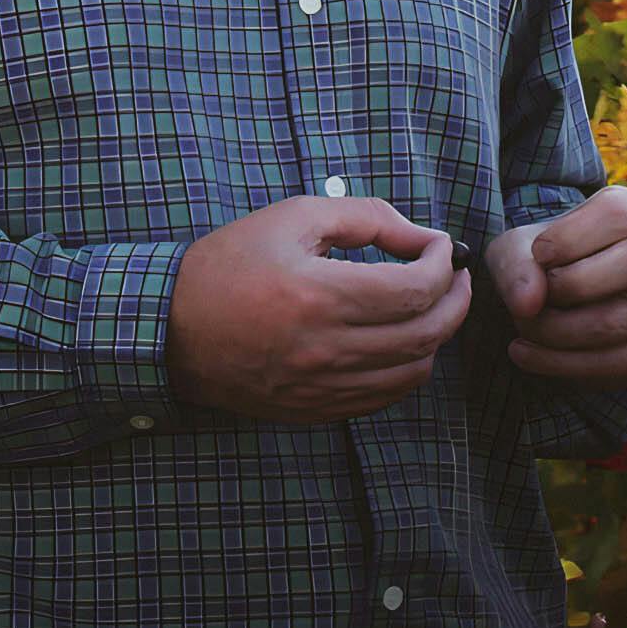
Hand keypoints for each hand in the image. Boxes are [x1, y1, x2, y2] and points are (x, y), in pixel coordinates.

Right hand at [167, 196, 472, 421]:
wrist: (170, 330)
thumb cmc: (230, 264)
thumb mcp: (293, 218)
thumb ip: (365, 217)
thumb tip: (419, 237)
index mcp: (319, 296)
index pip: (415, 289)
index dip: (441, 264)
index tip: (440, 246)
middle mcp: (325, 350)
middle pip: (426, 333)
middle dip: (455, 300)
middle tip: (455, 275)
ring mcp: (321, 387)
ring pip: (413, 371)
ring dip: (436, 336)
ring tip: (433, 305)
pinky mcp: (315, 410)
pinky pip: (384, 397)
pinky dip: (408, 368)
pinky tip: (403, 341)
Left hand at [483, 184, 626, 386]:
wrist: (558, 302)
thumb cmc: (542, 264)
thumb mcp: (516, 251)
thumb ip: (516, 266)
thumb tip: (528, 304)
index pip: (618, 214)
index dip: (570, 237)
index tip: (539, 254)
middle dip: (572, 285)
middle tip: (538, 295)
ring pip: (620, 321)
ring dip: (557, 331)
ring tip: (524, 327)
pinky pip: (618, 363)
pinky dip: (562, 364)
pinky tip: (527, 354)